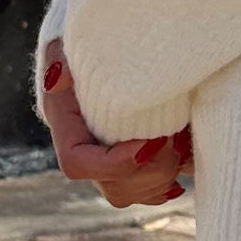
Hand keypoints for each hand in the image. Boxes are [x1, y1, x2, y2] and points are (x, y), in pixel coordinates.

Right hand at [41, 43, 190, 206]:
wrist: (112, 49)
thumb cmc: (92, 45)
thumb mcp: (71, 45)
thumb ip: (60, 59)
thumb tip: (57, 78)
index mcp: (66, 128)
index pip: (77, 164)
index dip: (115, 164)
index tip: (151, 143)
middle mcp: (85, 154)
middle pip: (112, 187)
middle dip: (150, 170)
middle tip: (175, 138)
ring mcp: (108, 167)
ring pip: (132, 194)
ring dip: (163, 175)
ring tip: (182, 140)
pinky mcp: (132, 168)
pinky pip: (149, 193)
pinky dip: (169, 182)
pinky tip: (183, 159)